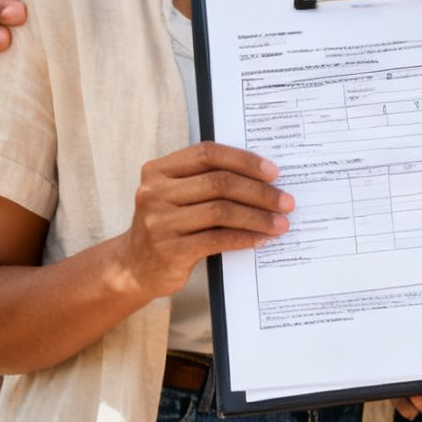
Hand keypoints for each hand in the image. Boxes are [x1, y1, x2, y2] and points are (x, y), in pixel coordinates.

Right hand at [114, 142, 291, 299]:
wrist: (135, 267)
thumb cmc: (170, 225)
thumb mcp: (178, 196)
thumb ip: (208, 181)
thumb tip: (266, 178)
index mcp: (158, 170)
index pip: (208, 154)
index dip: (244, 160)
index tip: (274, 172)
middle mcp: (154, 193)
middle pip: (219, 182)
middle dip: (260, 192)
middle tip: (286, 201)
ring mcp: (159, 222)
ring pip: (221, 211)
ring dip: (258, 217)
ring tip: (280, 223)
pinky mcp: (169, 250)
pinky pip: (217, 239)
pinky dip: (245, 238)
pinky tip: (262, 239)